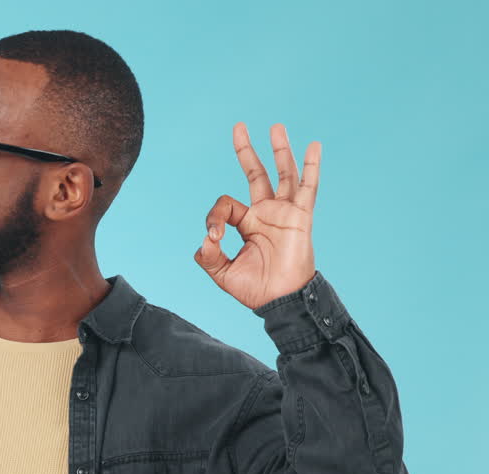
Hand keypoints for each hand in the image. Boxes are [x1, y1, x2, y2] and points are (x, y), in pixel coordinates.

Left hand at [194, 122, 320, 309]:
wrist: (281, 301)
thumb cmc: (255, 289)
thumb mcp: (223, 273)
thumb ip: (209, 256)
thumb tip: (206, 238)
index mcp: (246, 223)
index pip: (225, 205)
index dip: (214, 218)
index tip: (214, 238)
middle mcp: (265, 213)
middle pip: (256, 174)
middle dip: (246, 151)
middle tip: (239, 127)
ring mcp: (284, 212)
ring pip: (282, 174)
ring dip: (279, 150)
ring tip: (276, 127)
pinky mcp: (301, 217)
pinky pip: (307, 188)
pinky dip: (311, 167)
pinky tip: (314, 146)